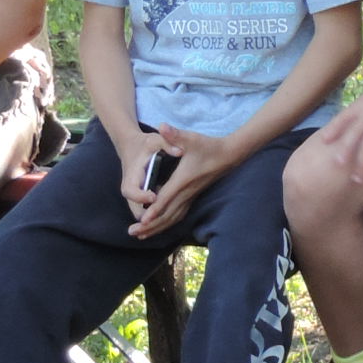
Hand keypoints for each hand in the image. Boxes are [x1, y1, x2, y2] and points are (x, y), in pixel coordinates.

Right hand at [115, 126, 160, 221]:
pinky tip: (167, 221)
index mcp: (132, 175)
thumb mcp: (155, 140)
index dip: (140, 196)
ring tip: (164, 225)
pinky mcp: (141, 197)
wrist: (131, 145)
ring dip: (150, 221)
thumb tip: (180, 151)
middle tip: (161, 220)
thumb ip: (167, 144)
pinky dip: (154, 218)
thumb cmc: (145, 143)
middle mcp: (130, 187)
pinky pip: (145, 212)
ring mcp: (135, 194)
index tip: (154, 197)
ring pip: (140, 213)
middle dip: (146, 218)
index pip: (130, 190)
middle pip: (134, 208)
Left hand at [129, 120, 237, 239]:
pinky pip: (178, 215)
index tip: (142, 220)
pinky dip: (167, 223)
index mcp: (183, 180)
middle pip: (167, 214)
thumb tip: (162, 126)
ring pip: (173, 218)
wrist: (229, 155)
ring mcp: (190, 196)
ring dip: (157, 228)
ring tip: (141, 235)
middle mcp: (186, 192)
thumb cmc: (208, 146)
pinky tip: (159, 227)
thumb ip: (175, 134)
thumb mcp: (191, 138)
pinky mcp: (192, 197)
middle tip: (133, 233)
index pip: (166, 198)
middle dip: (150, 225)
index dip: (154, 209)